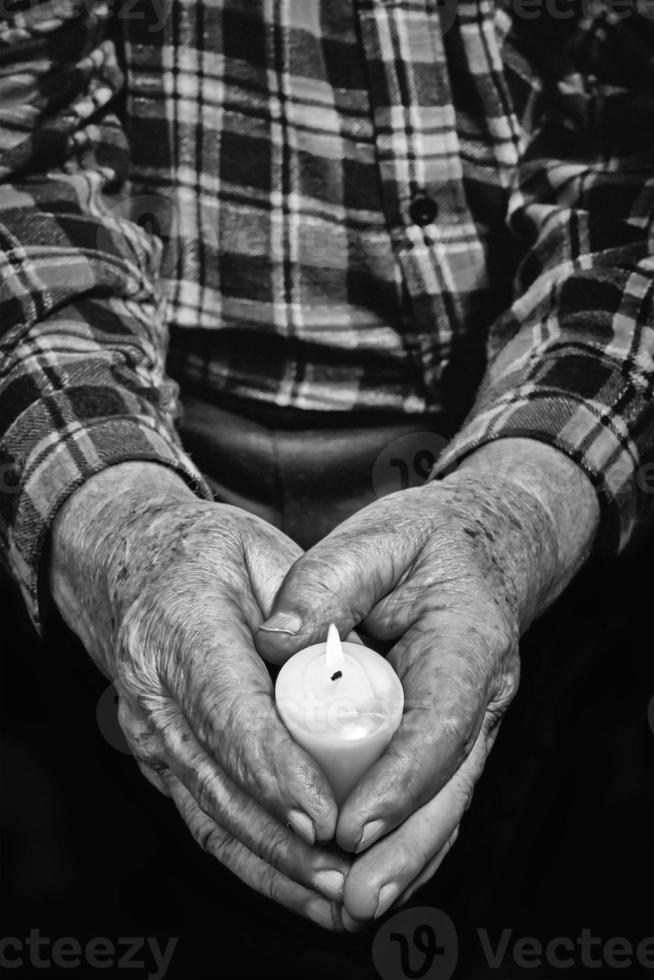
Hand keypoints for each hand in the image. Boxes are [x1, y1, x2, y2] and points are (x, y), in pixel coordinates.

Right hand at [50, 462, 349, 929]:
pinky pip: (205, 818)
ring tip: (334, 897)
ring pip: (208, 814)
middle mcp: (152, 692)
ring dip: (271, 865)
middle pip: (216, 781)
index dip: (274, 768)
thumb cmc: (207, 555)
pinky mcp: (161, 760)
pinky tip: (299, 885)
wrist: (132, 567)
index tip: (325, 813)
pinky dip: (252, 859)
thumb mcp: (263, 550)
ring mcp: (149, 734)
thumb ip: (309, 604)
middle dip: (282, 838)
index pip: (228, 710)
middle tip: (345, 874)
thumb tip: (354, 666)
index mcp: (178, 628)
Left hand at [257, 439, 598, 924]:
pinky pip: (432, 795)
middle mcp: (481, 693)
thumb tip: (275, 640)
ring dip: (404, 857)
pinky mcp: (450, 735)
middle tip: (354, 894)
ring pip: (444, 802)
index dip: (399, 780)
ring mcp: (471, 721)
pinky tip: (369, 872)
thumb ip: (328, 581)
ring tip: (354, 903)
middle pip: (450, 784)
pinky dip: (404, 837)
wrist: (474, 548)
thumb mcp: (377, 539)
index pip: (439, 723)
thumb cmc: (423, 543)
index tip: (351, 825)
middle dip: (404, 845)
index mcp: (469, 643)